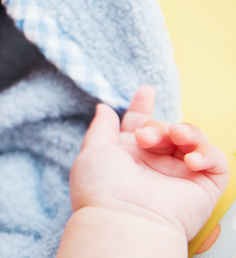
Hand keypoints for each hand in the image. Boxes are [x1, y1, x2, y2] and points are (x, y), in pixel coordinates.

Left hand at [70, 86, 228, 240]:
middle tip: (146, 137)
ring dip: (185, 132)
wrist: (124, 219)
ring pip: (192, 140)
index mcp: (128, 156)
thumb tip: (103, 108)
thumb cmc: (102, 188)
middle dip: (157, 125)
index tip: (146, 91)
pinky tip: (190, 159)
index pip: (140, 125)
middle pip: (165, 129)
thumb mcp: (93, 150)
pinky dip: (206, 153)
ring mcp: (179, 175)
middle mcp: (154, 165)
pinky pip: (215, 161)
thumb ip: (101, 127)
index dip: (143, 107)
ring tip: (175, 136)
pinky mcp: (202, 186)